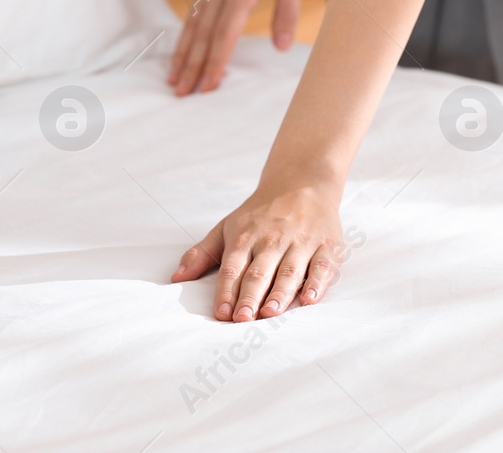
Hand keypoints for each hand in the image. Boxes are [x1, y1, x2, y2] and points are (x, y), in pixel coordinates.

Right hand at [169, 0, 306, 94]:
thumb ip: (288, 9)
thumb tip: (281, 47)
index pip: (225, 34)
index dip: (216, 63)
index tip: (208, 88)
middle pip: (202, 35)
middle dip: (192, 68)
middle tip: (182, 97)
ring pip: (192, 25)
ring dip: (183, 55)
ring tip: (173, 81)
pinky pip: (193, 11)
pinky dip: (184, 34)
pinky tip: (181, 49)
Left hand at [170, 181, 343, 320]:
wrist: (302, 182)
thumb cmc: (260, 214)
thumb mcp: (227, 227)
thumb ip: (202, 254)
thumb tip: (176, 278)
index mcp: (245, 237)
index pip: (233, 268)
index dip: (226, 291)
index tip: (221, 313)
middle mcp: (272, 240)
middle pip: (260, 272)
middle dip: (250, 296)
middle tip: (242, 319)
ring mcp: (300, 242)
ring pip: (289, 271)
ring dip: (279, 294)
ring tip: (269, 314)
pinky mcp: (326, 245)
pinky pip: (322, 266)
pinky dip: (317, 283)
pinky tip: (309, 299)